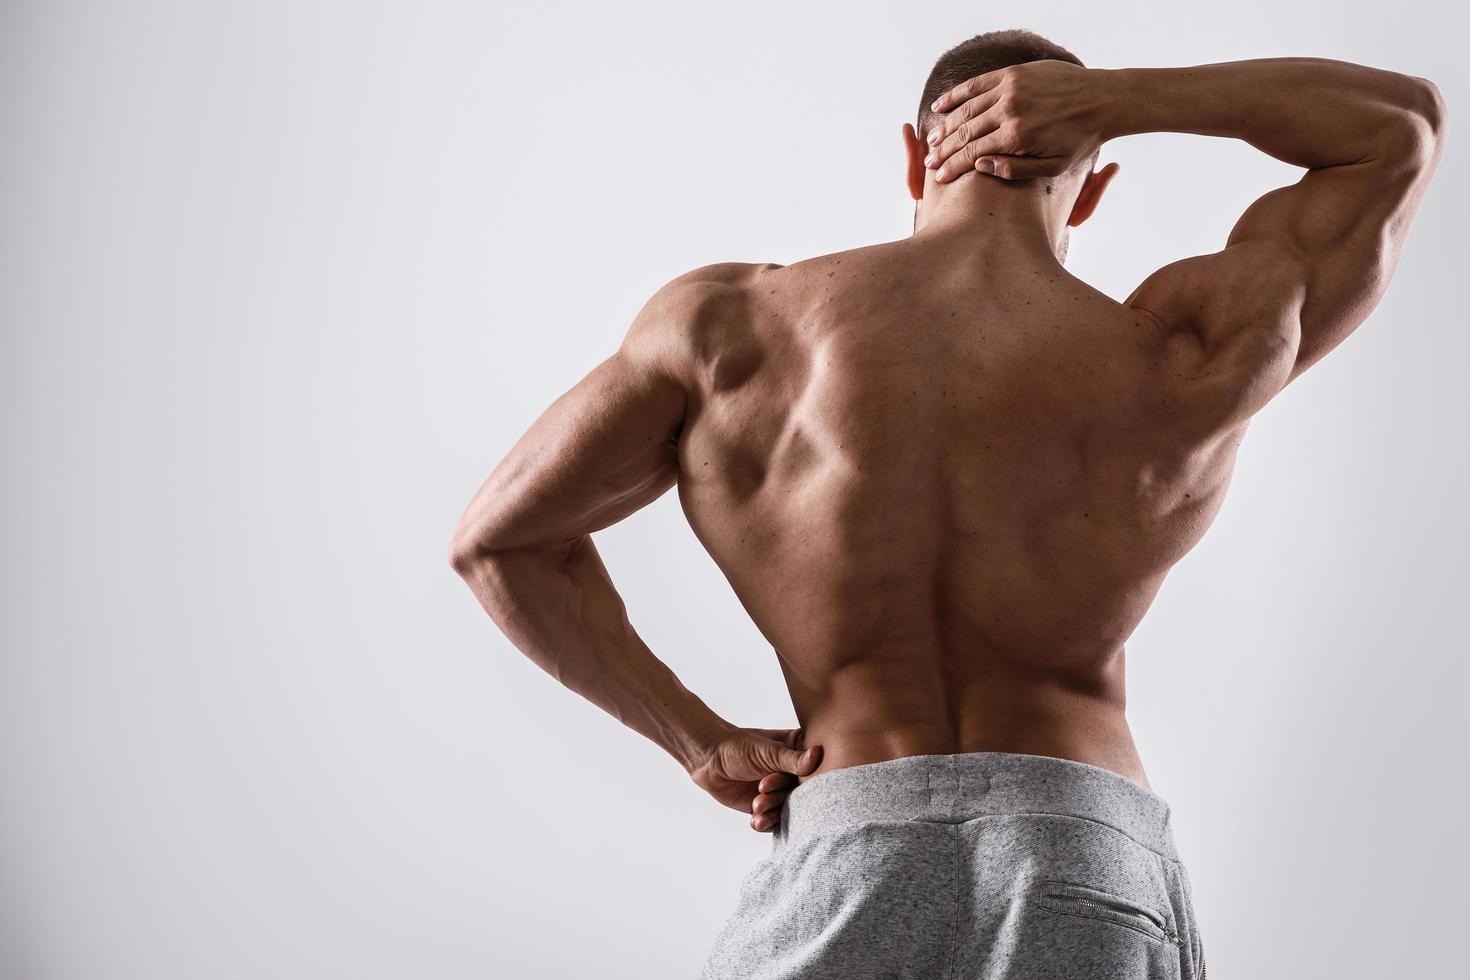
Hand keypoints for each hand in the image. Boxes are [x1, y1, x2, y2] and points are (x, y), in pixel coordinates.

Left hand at [688, 726, 821, 832]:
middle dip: (782, 796)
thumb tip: (817, 755)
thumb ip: (791, 759)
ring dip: (771, 810)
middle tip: (762, 788)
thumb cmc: (738, 746)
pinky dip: (764, 822)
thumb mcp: (767, 750)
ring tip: (756, 804)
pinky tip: (755, 820)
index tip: (792, 781)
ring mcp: (779, 792)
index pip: (815, 771)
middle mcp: (792, 775)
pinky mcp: (765, 807)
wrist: (709, 760)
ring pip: (787, 809)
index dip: (807, 780)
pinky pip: (772, 821)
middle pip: (801, 794)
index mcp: (798, 754)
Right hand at [924, 59, 1108, 181]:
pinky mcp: (1013, 73)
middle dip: (942, 150)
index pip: (973, 154)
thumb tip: (980, 166)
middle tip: (930, 161)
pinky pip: (977, 84)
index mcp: (1017, 137)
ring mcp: (1010, 89)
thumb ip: (1015, 170)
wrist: (1103, 100)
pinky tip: (941, 105)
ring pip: (966, 109)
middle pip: (964, 133)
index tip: (938, 176)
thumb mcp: (1053, 167)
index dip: (952, 166)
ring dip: (945, 126)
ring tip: (932, 139)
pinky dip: (956, 95)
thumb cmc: (1080, 139)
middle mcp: (1009, 111)